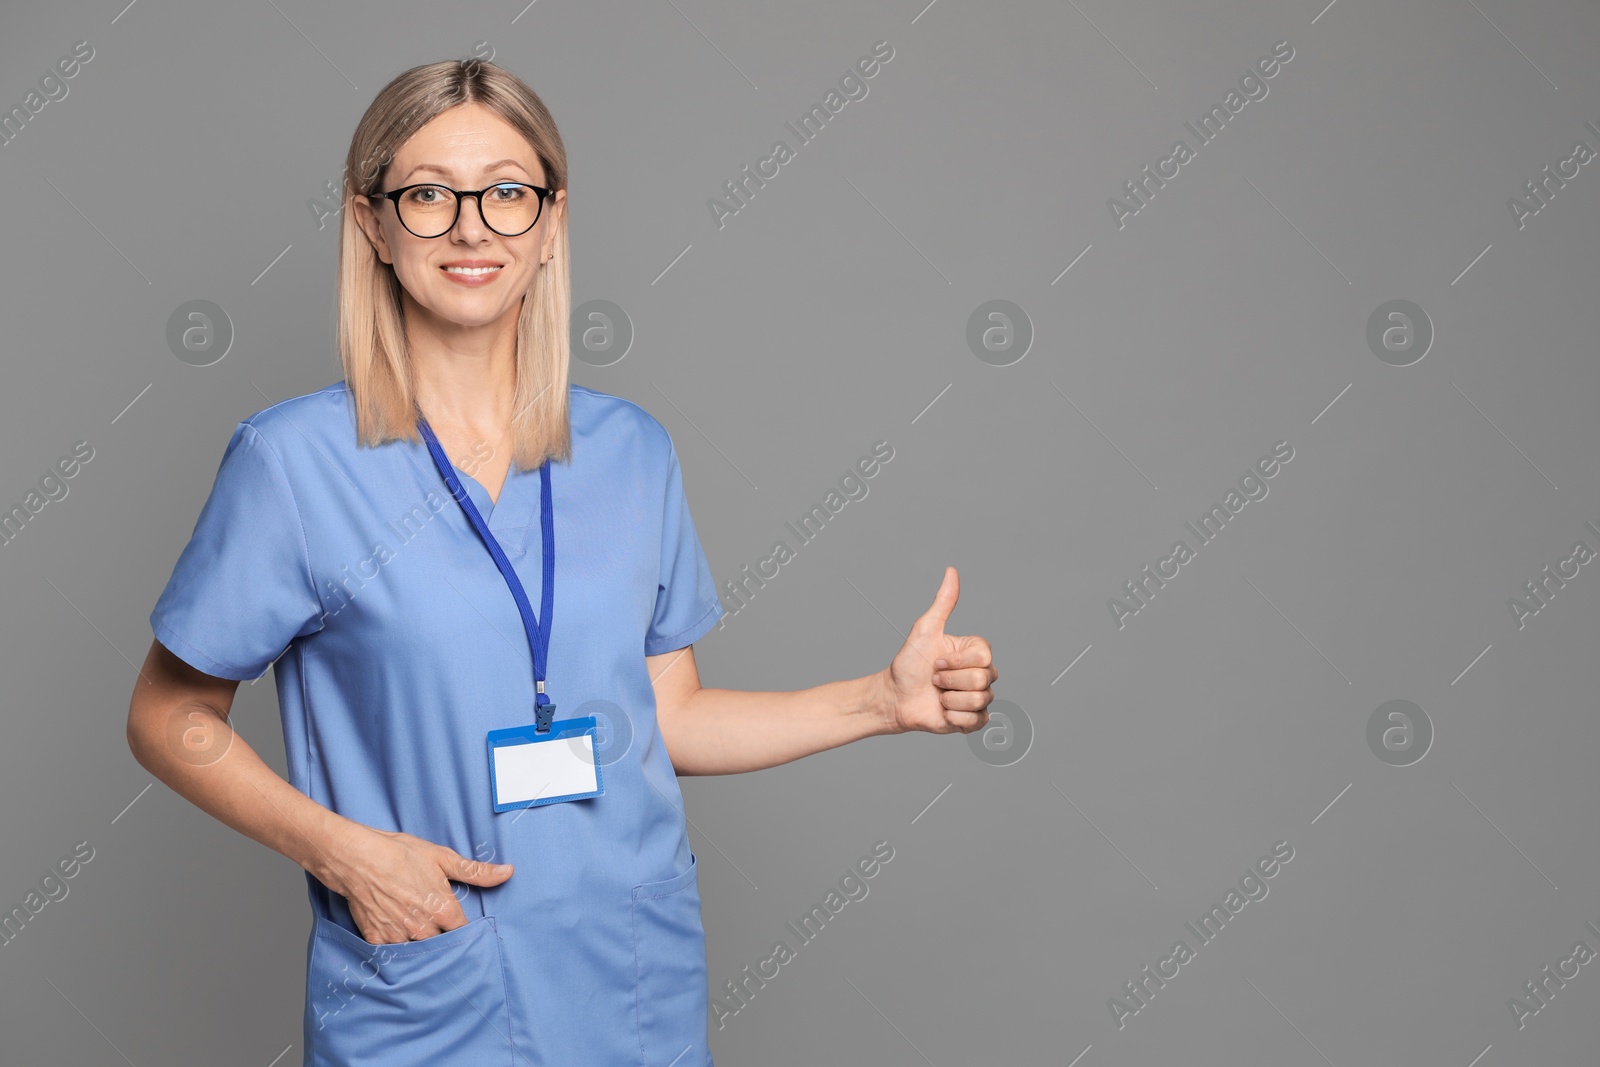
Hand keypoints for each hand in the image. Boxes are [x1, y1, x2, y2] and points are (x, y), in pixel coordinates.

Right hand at [319, 826, 513, 944]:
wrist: (356, 858)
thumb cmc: (400, 854)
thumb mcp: (442, 857)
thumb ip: (476, 871)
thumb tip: (508, 872)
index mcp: (444, 910)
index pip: (464, 933)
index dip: (464, 930)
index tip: (462, 927)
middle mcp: (424, 929)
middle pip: (442, 945)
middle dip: (443, 939)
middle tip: (438, 928)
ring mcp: (399, 937)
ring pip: (418, 950)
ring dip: (420, 944)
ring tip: (416, 929)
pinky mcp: (377, 940)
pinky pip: (393, 952)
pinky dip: (396, 946)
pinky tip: (395, 932)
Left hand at [881, 566, 996, 734]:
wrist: (895, 697)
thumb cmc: (909, 663)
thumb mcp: (926, 630)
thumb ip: (943, 602)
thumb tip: (951, 571)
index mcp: (975, 652)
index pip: (984, 656)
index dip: (956, 662)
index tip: (937, 661)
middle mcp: (981, 674)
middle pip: (983, 679)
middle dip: (950, 681)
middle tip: (934, 679)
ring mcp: (978, 698)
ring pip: (980, 700)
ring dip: (950, 699)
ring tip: (938, 695)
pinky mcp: (973, 721)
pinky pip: (976, 721)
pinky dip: (954, 718)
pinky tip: (942, 711)